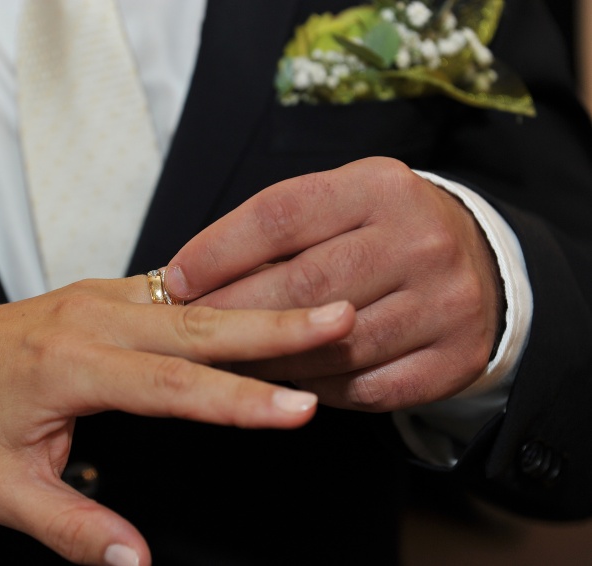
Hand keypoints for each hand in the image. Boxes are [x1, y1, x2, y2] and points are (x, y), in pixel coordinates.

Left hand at [0, 271, 354, 565]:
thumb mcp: (4, 490)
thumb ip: (74, 531)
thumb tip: (137, 563)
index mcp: (70, 367)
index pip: (171, 388)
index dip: (239, 401)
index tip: (299, 407)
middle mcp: (92, 320)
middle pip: (200, 324)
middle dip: (278, 324)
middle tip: (343, 318)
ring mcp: (100, 298)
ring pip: (197, 300)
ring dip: (262, 305)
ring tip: (325, 309)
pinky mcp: (106, 293)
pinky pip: (178, 291)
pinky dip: (228, 299)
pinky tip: (268, 302)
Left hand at [164, 156, 501, 411]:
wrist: (476, 261)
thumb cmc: (379, 229)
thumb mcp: (339, 201)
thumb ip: (274, 228)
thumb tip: (187, 275)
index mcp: (380, 187)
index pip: (282, 215)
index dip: (219, 251)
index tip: (175, 279)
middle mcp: (420, 239)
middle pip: (304, 285)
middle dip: (232, 313)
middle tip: (187, 332)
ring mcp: (446, 302)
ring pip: (332, 347)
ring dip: (269, 360)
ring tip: (224, 363)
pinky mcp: (455, 359)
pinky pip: (366, 389)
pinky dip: (316, 391)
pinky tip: (287, 383)